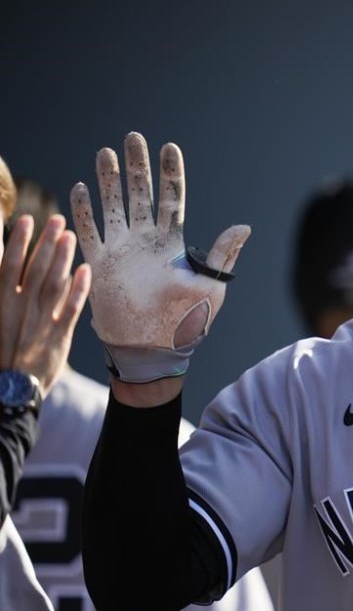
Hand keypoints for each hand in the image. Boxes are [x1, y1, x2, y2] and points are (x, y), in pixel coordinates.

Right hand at [0, 214, 90, 393]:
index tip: (26, 220)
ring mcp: (40, 322)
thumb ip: (5, 292)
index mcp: (0, 303)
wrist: (9, 391)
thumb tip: (7, 265)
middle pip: (34, 269)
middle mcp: (19, 309)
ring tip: (71, 236)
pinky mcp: (58, 337)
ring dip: (63, 258)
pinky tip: (86, 270)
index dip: (17, 241)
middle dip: (45, 243)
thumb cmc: (0, 353)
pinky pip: (72, 308)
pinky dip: (79, 289)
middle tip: (57, 220)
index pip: (7, 265)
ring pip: (54, 284)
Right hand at [71, 132, 249, 381]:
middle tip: (133, 137)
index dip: (170, 173)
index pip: (172, 198)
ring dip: (108, 180)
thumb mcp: (212, 288)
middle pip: (139, 193)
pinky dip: (84, 211)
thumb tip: (244, 226)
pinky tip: (80, 187)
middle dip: (136, 166)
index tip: (168, 146)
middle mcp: (146, 241)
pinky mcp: (101, 265)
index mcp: (173, 243)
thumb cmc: (188, 323)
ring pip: (112, 206)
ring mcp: (122, 251)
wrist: (154, 350)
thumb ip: (223, 255)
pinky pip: (89, 232)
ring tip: (105, 152)